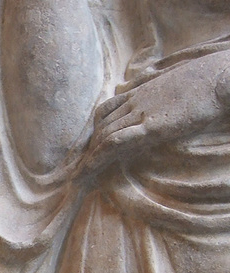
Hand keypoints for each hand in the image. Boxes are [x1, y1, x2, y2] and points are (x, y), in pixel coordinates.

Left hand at [77, 51, 229, 179]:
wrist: (222, 76)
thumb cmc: (207, 79)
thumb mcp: (175, 82)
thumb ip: (155, 88)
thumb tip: (142, 86)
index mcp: (142, 91)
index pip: (107, 111)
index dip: (95, 130)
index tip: (88, 148)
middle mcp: (136, 101)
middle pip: (101, 126)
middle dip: (87, 149)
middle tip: (76, 170)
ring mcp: (141, 112)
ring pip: (104, 135)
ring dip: (87, 158)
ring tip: (76, 177)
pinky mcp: (151, 125)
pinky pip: (116, 141)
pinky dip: (97, 157)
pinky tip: (87, 170)